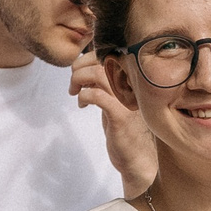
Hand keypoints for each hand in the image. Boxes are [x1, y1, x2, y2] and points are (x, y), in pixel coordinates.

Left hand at [71, 51, 156, 197]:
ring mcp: (128, 99)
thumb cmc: (125, 127)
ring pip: (97, 74)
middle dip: (79, 67)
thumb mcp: (115, 98)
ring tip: (75, 93)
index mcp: (133, 77)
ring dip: (79, 80)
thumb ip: (106, 81)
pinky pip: (97, 95)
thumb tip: (83, 65)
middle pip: (101, 59)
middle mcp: (133, 84)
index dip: (88, 58)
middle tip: (73, 84)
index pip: (108, 52)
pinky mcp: (120, 115)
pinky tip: (83, 105)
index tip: (78, 72)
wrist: (137, 157)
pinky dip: (84, 96)